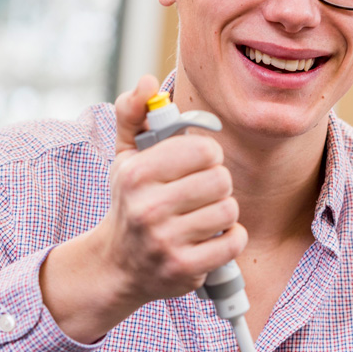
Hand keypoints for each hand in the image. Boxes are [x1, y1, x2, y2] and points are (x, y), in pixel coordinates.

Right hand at [40, 75, 246, 342]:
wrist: (118, 265)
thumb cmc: (130, 201)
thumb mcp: (125, 156)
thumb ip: (134, 114)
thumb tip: (146, 81)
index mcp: (136, 174)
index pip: (204, 149)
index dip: (208, 155)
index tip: (197, 164)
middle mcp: (147, 208)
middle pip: (221, 180)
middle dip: (217, 184)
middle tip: (201, 192)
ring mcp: (165, 242)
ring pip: (229, 211)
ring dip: (223, 212)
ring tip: (203, 215)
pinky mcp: (184, 269)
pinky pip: (234, 242)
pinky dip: (231, 238)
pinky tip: (213, 237)